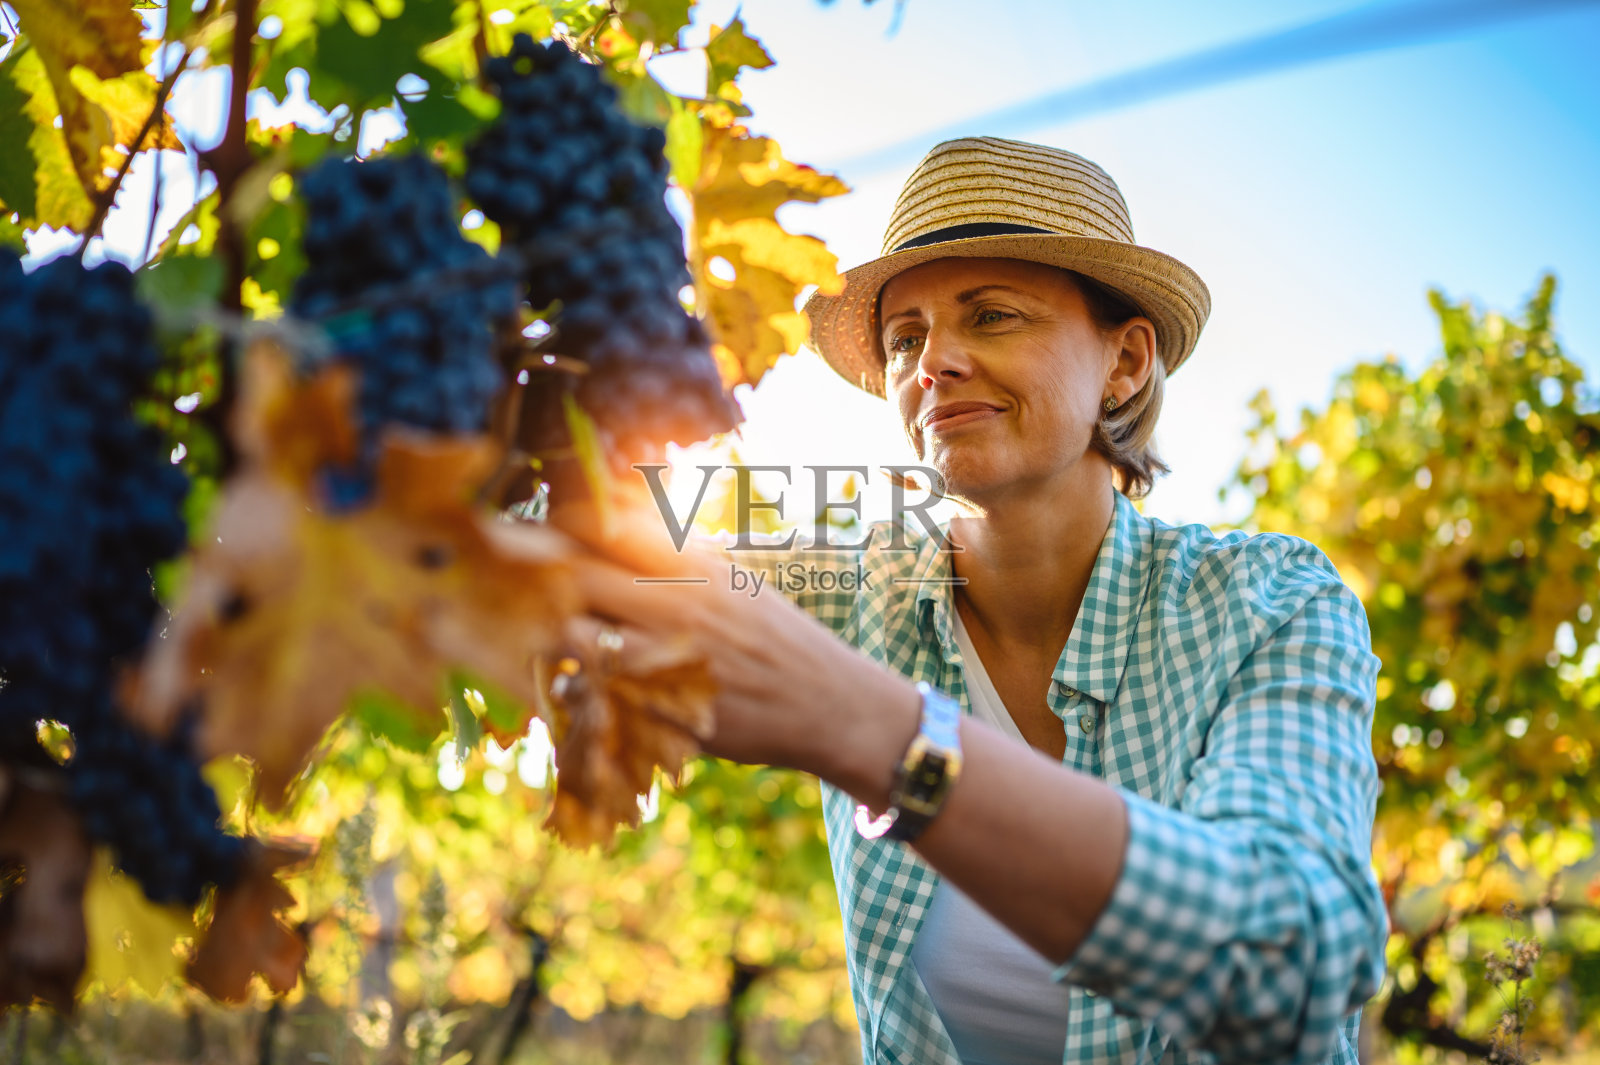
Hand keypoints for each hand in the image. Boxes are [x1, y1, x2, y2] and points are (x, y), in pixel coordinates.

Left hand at [559, 510, 918, 794]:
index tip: (537, 533)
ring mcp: (664, 660)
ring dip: (545, 633)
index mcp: (691, 564)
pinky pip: (588, 696)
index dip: (554, 525)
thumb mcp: (729, 577)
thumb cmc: (773, 634)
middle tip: (512, 583)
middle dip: (532, 577)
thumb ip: (671, 550)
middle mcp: (673, 605)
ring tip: (536, 634)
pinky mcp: (660, 712)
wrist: (828, 703)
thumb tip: (613, 510)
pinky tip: (561, 681)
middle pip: (570, 575)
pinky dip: (563, 685)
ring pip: (568, 636)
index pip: (597, 524)